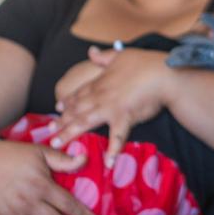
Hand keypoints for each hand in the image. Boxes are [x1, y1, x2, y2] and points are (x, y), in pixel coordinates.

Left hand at [53, 46, 172, 164]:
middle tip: (49, 131)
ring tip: (58, 144)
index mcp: (100, 82)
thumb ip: (104, 56)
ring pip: (85, 121)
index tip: (57, 109)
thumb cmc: (145, 63)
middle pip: (76, 109)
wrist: (164, 73)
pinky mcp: (125, 117)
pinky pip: (117, 136)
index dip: (67, 101)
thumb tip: (90, 51)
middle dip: (62, 121)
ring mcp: (111, 107)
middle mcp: (101, 95)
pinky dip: (113, 150)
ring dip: (70, 133)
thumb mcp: (121, 55)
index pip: (79, 93)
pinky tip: (108, 163)